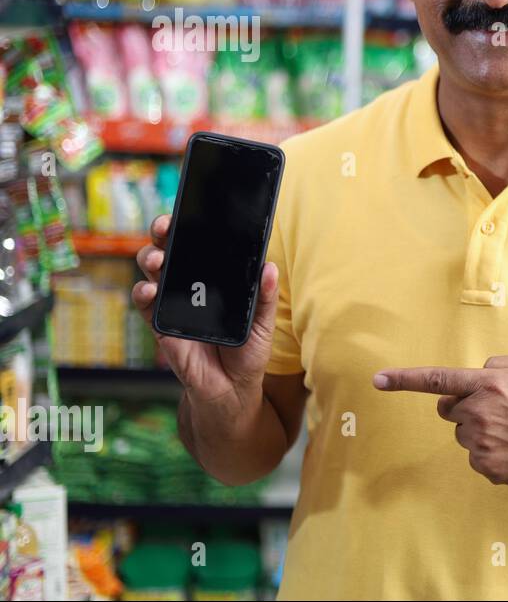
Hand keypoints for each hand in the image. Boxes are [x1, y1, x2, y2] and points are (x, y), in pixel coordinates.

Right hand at [131, 213, 278, 412]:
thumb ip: (265, 297)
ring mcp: (173, 303)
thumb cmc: (246, 352)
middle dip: (163, 234)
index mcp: (214, 279)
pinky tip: (150, 290)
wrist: (231, 389)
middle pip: (169, 250)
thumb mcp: (262, 323)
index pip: (198, 246)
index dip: (190, 227)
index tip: (188, 212)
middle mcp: (189, 285)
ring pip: (152, 272)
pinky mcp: (161, 324)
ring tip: (158, 260)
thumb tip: (270, 268)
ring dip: (150, 259)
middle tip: (166, 228)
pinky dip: (143, 293)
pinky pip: (146, 304)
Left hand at [373, 356, 507, 491]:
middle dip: (465, 408)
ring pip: (464, 434)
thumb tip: (480, 372)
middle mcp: (479, 413)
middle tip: (499, 411)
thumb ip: (502, 364)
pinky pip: (476, 456)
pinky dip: (492, 453)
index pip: (438, 379)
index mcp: (490, 384)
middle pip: (451, 410)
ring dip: (481, 431)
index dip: (404, 379)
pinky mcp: (486, 467)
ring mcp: (481, 443)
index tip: (378, 380)